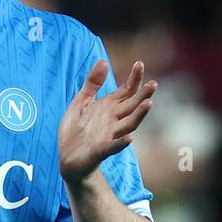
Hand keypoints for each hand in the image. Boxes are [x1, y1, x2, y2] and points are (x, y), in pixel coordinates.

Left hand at [59, 60, 156, 184]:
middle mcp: (112, 121)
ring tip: (149, 104)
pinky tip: (129, 138)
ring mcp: (108, 136)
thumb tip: (103, 61)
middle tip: (153, 84)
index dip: (134, 79)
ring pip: (128, 125)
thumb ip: (92, 84)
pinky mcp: (100, 152)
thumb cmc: (76, 132)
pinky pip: (112, 147)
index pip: (126, 91)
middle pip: (131, 106)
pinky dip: (121, 143)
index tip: (140, 63)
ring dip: (139, 115)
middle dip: (142, 95)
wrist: (67, 160)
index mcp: (108, 108)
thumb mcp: (80, 103)